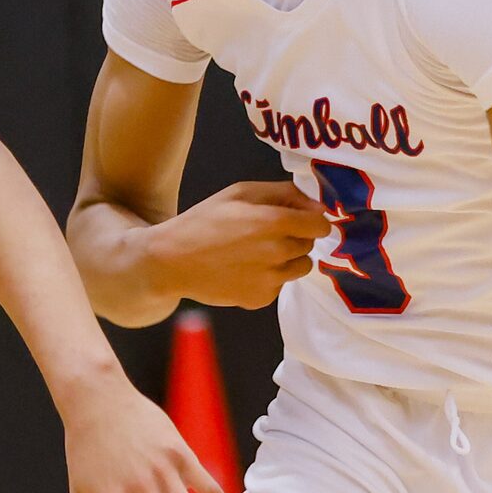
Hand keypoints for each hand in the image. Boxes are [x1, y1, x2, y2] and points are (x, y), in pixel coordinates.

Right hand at [147, 181, 330, 310]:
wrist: (171, 261)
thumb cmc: (204, 221)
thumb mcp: (240, 193)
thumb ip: (283, 193)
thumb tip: (317, 206)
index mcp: (275, 222)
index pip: (320, 225)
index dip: (311, 221)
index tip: (298, 220)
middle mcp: (278, 253)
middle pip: (309, 245)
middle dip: (295, 238)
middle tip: (265, 235)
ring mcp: (271, 280)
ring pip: (300, 267)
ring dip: (287, 260)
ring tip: (257, 254)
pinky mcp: (261, 299)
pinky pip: (280, 285)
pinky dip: (269, 278)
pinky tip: (244, 270)